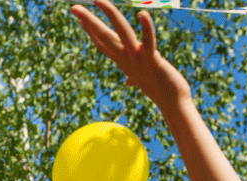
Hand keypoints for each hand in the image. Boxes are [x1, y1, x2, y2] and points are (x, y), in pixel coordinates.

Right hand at [70, 3, 191, 112]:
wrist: (172, 104)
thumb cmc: (160, 90)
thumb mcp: (142, 81)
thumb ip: (134, 78)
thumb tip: (129, 82)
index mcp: (124, 62)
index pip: (103, 44)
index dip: (90, 31)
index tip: (80, 18)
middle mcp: (126, 60)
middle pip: (104, 37)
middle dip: (89, 21)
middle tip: (74, 7)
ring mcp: (138, 61)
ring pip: (121, 34)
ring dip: (110, 15)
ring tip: (98, 0)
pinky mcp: (153, 61)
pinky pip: (148, 42)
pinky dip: (146, 28)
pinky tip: (142, 13)